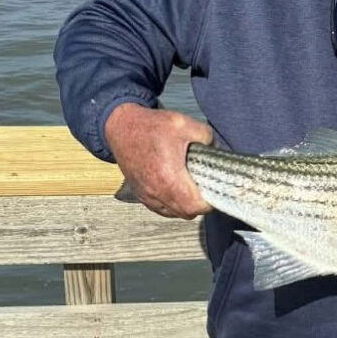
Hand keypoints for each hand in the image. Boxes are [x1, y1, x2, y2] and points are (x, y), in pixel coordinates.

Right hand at [105, 103, 212, 218]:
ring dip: (185, 205)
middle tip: (205, 187)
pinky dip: (171, 204)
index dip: (209, 202)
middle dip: (199, 204)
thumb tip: (216, 149)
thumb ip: (206, 137)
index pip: (194, 206)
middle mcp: (156, 191)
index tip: (214, 189)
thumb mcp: (184, 124)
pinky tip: (177, 188)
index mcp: (169, 177)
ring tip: (192, 187)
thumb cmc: (150, 126)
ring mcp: (146, 195)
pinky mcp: (140, 194)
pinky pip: (160, 208)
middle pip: (185, 213)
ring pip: (173, 213)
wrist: (121, 128)